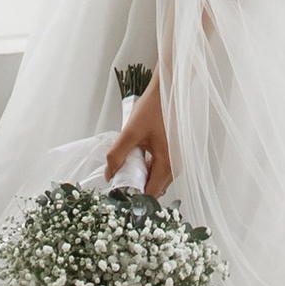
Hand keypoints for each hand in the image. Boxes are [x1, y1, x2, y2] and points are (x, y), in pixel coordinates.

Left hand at [105, 74, 172, 199]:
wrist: (168, 89)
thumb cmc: (154, 107)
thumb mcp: (130, 131)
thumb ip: (117, 155)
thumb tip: (109, 174)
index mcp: (167, 164)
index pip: (150, 194)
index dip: (133, 196)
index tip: (118, 191)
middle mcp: (175, 166)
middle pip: (153, 187)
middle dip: (135, 184)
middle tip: (120, 174)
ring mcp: (175, 160)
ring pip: (155, 177)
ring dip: (140, 174)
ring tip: (128, 161)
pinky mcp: (173, 153)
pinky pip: (158, 167)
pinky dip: (146, 165)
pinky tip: (138, 153)